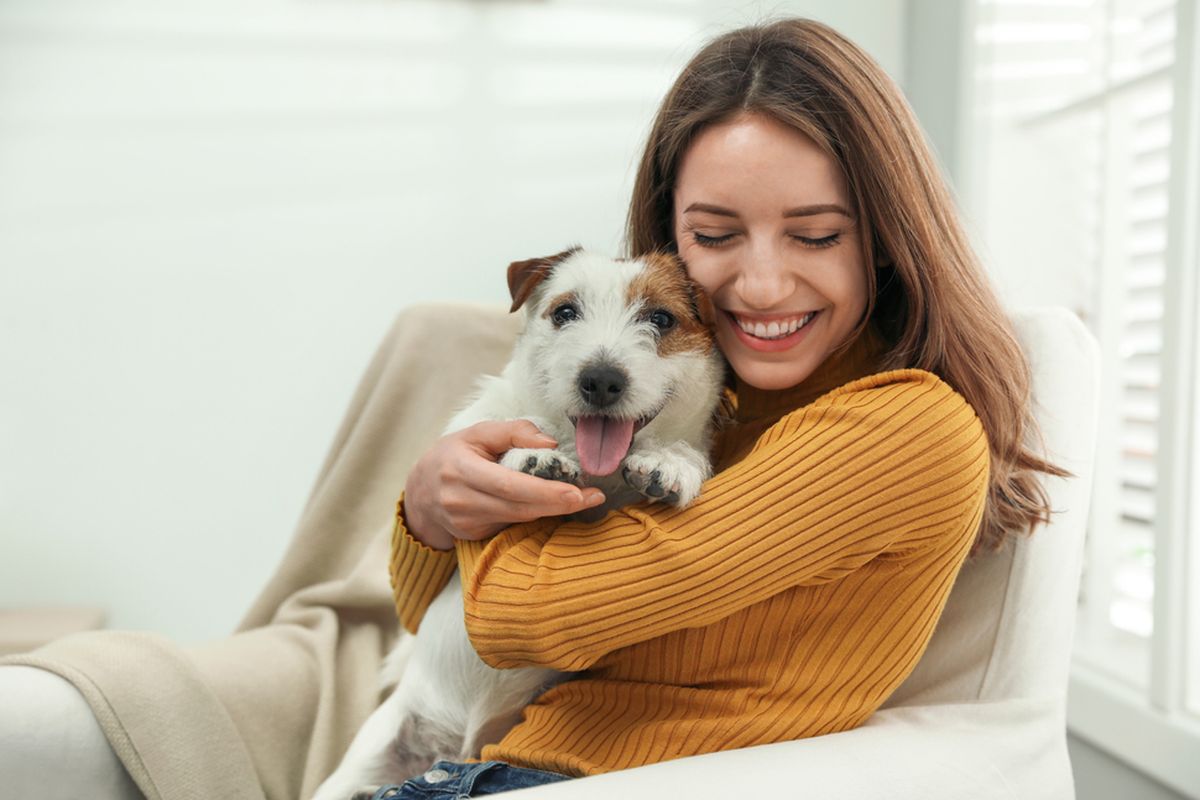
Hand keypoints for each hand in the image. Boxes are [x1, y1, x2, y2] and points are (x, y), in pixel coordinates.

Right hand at [403, 420, 605, 549]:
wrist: (419, 492)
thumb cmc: (452, 455)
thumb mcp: (476, 433)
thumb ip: (513, 432)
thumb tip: (550, 443)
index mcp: (460, 470)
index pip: (509, 485)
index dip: (544, 492)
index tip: (576, 492)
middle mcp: (461, 500)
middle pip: (519, 508)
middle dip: (559, 504)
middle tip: (593, 498)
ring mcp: (466, 523)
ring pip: (518, 519)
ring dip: (552, 511)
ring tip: (583, 499)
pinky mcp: (473, 535)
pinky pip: (511, 524)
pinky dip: (534, 515)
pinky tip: (552, 505)